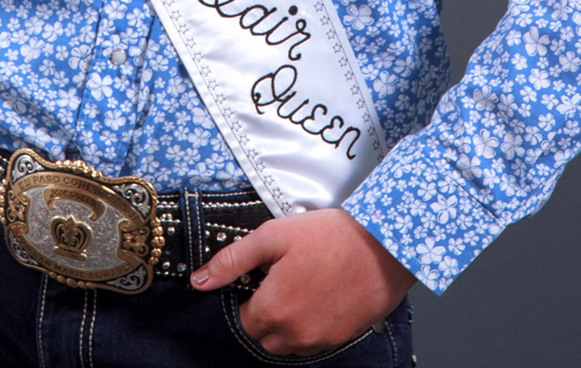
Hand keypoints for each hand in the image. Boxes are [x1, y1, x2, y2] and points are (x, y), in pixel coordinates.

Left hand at [191, 207, 413, 356]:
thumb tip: (198, 282)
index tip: (266, 276)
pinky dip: (309, 325)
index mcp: (272, 309)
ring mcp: (317, 341)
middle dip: (267, 312)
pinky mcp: (339, 340)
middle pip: (264, 335)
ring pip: (288, 343)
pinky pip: (312, 343)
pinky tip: (320, 296)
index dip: (252, 295)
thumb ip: (232, 260)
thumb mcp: (273, 236)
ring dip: (287, 322)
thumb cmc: (329, 237)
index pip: (244, 319)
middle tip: (284, 278)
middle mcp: (292, 334)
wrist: (382, 246)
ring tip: (303, 285)